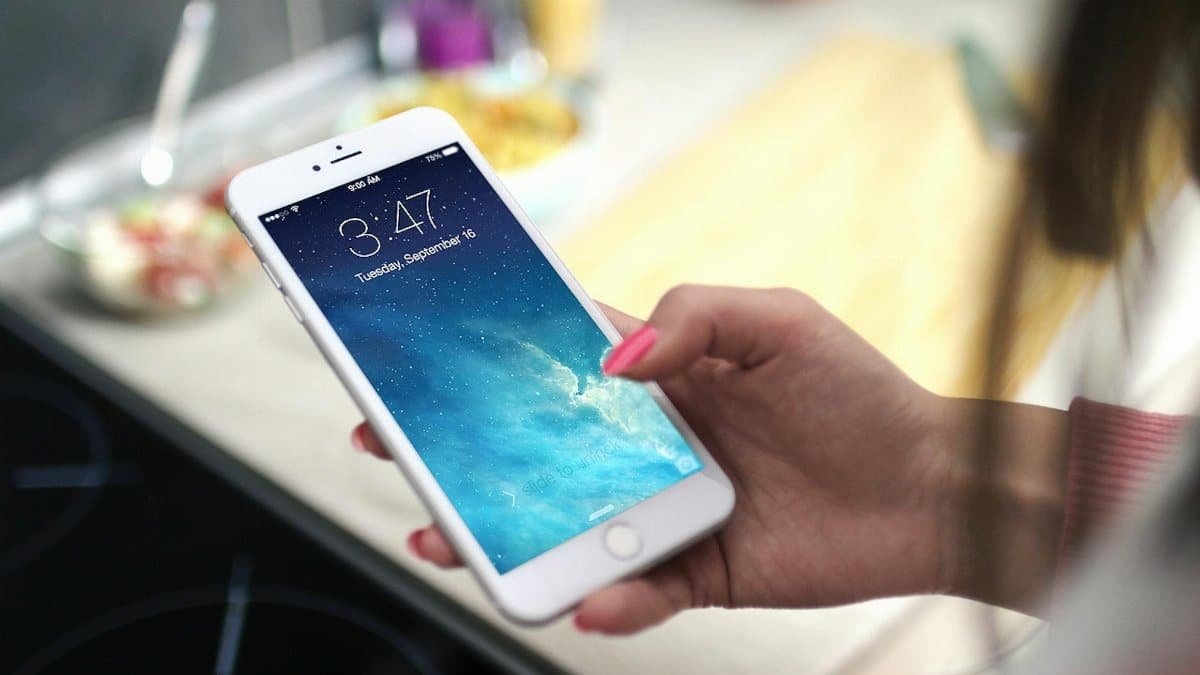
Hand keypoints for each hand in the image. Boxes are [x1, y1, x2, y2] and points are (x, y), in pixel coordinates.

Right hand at [351, 285, 966, 633]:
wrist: (930, 488)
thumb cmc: (857, 394)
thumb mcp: (778, 322)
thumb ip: (692, 317)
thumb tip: (612, 360)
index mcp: (659, 378)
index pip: (552, 366)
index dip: (483, 365)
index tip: (418, 365)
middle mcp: (649, 445)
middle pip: (535, 451)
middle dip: (461, 454)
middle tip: (394, 453)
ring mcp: (667, 510)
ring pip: (566, 527)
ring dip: (505, 536)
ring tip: (451, 539)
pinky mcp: (698, 571)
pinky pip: (638, 591)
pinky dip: (611, 600)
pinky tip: (594, 599)